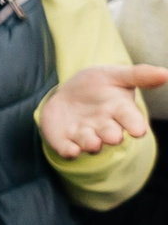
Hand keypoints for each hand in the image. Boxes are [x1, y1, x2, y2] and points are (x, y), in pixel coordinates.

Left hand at [40, 63, 167, 157]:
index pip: (131, 119)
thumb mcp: (116, 75)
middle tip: (113, 137)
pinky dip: (69, 151)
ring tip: (94, 143)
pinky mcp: (66, 141)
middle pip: (111, 134)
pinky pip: (68, 149)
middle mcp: (105, 127)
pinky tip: (71, 151)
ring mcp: (85, 135)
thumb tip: (165, 73)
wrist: (69, 93)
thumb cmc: (98, 85)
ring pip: (91, 143)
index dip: (135, 125)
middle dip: (112, 136)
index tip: (138, 130)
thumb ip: (139, 75)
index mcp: (121, 111)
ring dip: (91, 144)